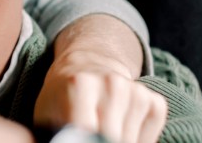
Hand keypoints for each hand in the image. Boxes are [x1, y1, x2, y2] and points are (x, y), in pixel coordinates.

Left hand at [34, 16, 166, 142]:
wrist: (87, 66)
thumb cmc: (62, 97)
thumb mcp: (47, 111)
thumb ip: (54, 130)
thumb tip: (64, 140)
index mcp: (80, 84)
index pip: (87, 131)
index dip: (81, 140)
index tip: (78, 139)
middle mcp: (112, 84)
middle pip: (110, 137)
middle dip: (98, 142)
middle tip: (87, 137)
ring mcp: (136, 91)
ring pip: (130, 140)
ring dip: (117, 142)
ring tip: (100, 131)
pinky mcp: (154, 101)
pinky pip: (150, 135)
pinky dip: (138, 140)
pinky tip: (121, 131)